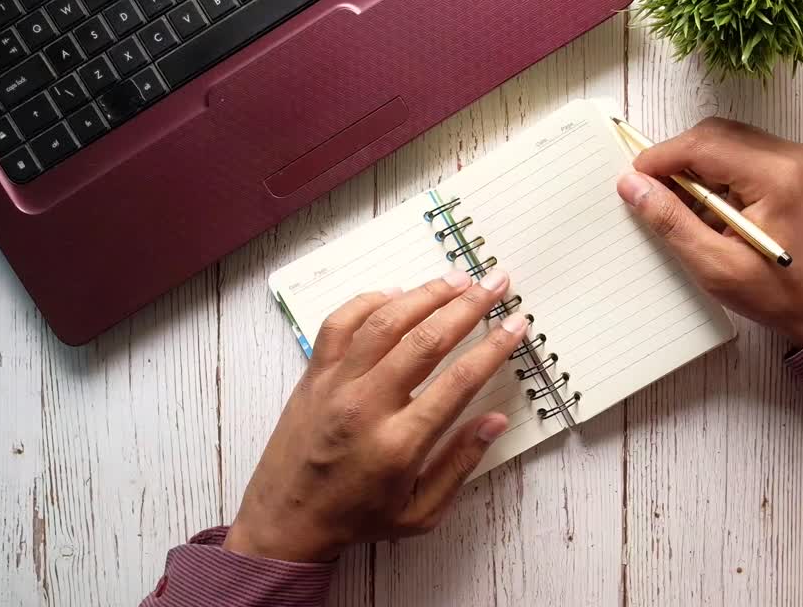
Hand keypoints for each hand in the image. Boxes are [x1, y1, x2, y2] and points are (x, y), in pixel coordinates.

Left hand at [223, 269, 527, 561]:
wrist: (285, 522)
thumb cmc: (358, 519)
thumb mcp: (421, 512)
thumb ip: (460, 464)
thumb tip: (496, 420)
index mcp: (399, 444)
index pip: (459, 381)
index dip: (494, 347)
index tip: (517, 324)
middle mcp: (366, 406)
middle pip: (425, 340)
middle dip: (468, 306)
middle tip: (495, 284)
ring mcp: (336, 386)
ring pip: (385, 322)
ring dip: (425, 295)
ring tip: (458, 280)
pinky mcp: (313, 375)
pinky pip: (340, 323)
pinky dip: (370, 301)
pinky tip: (398, 294)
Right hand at [616, 118, 802, 345]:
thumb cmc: (779, 295)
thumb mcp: (716, 266)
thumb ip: (672, 222)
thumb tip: (632, 185)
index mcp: (777, 177)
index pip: (704, 145)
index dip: (662, 157)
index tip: (633, 179)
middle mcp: (792, 156)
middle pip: (716, 134)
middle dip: (678, 159)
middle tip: (654, 193)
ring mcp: (798, 158)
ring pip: (728, 139)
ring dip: (697, 166)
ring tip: (683, 206)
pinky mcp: (796, 167)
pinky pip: (744, 153)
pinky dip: (718, 172)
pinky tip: (710, 207)